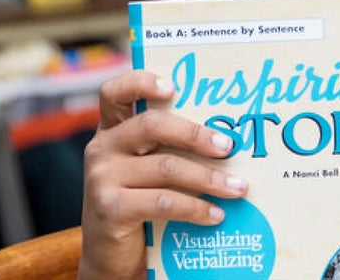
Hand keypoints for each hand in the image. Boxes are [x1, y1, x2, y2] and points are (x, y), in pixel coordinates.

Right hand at [79, 71, 248, 279]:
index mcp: (111, 131)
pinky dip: (197, 208)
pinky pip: (164, 201)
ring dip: (210, 178)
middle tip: (230, 146)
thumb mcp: (146, 170)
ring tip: (238, 187)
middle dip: (197, 134)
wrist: (110, 257)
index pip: (114, 92)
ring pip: (167, 167)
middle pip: (152, 125)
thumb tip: (228, 141)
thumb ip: (167, 149)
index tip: (174, 86)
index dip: (141, 82)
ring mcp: (101, 178)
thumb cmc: (139, 204)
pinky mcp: (110, 209)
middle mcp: (101, 149)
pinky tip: (217, 214)